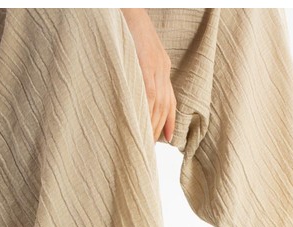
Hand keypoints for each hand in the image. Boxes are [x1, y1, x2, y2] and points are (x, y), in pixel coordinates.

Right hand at [121, 8, 175, 142]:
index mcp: (161, 64)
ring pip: (157, 104)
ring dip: (151, 125)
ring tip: (142, 142)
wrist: (125, 6)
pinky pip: (149, 93)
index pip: (169, 98)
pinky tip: (141, 124)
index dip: (169, 120)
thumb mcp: (136, 52)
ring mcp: (155, 66)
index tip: (167, 138)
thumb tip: (132, 92)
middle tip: (148, 147)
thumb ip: (139, 71)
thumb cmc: (124, 28)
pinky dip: (147, 111)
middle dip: (157, 128)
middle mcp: (162, 67)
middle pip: (164, 105)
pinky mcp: (146, 65)